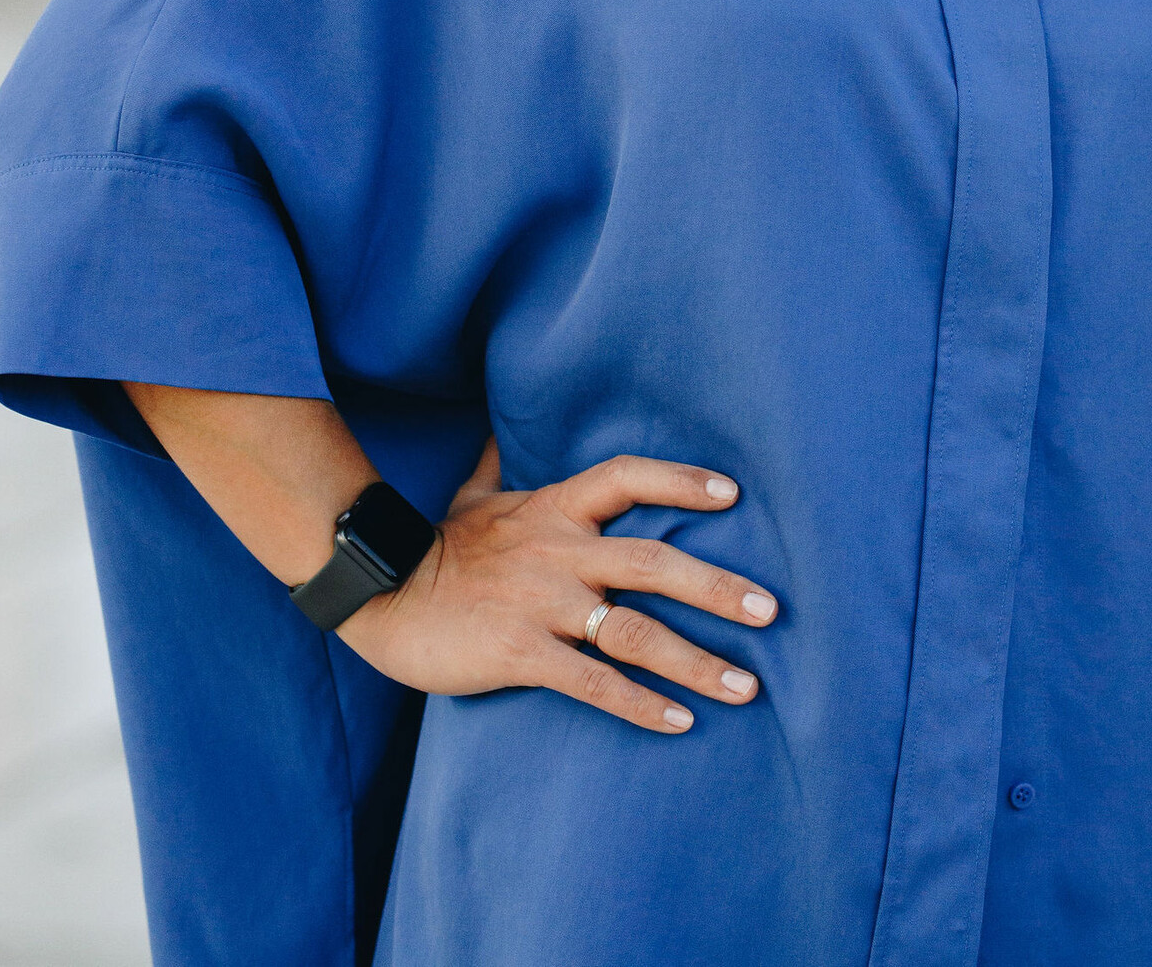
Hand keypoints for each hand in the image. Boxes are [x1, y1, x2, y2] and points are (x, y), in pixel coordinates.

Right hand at [339, 437, 777, 736]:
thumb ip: (497, 464)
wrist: (381, 592)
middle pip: (654, 562)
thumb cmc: (436, 546)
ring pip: (636, 631)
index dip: (680, 480)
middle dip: (717, 588)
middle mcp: (560, 551)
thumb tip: (497, 427)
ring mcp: (543, 604)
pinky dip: (641, 704)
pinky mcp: (523, 653)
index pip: (627, 477)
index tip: (731, 493)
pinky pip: (594, 682)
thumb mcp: (472, 495)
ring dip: (697, 662)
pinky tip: (680, 723)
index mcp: (555, 508)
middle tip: (770, 611)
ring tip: (747, 687)